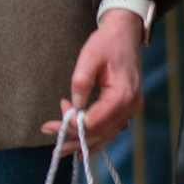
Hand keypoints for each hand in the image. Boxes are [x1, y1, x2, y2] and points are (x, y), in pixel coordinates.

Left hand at [43, 10, 145, 149]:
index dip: (74, 124)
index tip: (58, 113)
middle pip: (100, 133)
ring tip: (63, 150)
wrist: (126, 32)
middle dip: (74, 138)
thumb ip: (81, 82)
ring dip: (85, 143)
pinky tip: (84, 145)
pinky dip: (97, 137)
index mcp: (122, 96)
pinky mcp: (127, 106)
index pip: (95, 122)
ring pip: (107, 134)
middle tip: (52, 141)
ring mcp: (131, 108)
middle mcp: (130, 106)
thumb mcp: (89, 57)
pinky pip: (112, 128)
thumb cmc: (108, 42)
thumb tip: (74, 106)